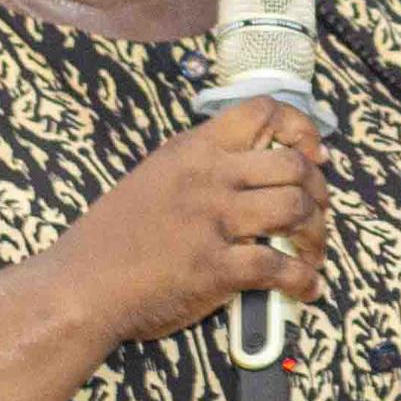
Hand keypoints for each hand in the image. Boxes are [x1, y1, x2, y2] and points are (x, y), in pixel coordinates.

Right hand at [53, 100, 329, 347]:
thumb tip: (250, 168)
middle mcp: (208, 177)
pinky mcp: (216, 268)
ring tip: (313, 252)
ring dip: (316, 234)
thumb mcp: (155, 177)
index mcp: (192, 149)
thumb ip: (200, 167)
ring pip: (295, 209)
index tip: (314, 154)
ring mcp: (213, 221)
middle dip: (318, 190)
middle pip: (293, 165)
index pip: (263, 112)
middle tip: (317, 211)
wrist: (82, 286)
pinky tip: (307, 288)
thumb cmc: (113, 237)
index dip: (301, 129)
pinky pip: (280, 267)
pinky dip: (304, 279)